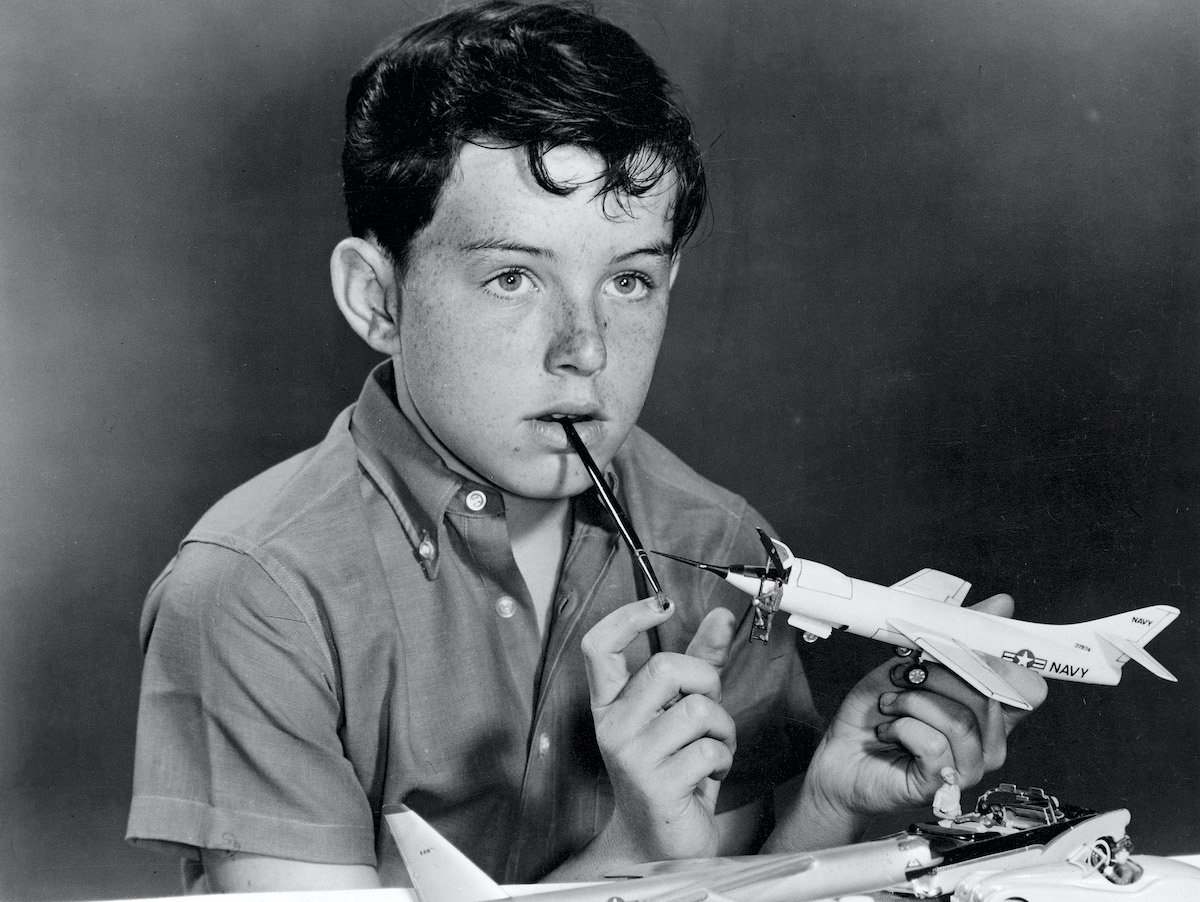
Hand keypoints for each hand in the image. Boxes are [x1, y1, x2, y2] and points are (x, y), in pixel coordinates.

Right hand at [580, 596, 737, 863]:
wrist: (659, 841)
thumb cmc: (671, 770)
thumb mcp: (680, 711)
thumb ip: (700, 663)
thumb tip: (721, 617)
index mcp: (610, 703)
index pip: (599, 646)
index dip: (630, 616)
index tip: (662, 604)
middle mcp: (612, 726)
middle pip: (666, 666)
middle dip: (706, 680)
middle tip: (708, 708)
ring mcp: (631, 756)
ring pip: (698, 708)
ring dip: (722, 727)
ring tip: (712, 747)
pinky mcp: (656, 785)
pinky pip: (710, 748)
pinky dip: (723, 758)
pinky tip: (709, 774)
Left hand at [779, 594, 1047, 847]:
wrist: (841, 758)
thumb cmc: (877, 716)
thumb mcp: (912, 664)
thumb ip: (955, 638)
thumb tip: (1001, 604)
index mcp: (988, 714)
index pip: (1026, 689)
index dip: (999, 662)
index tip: (961, 644)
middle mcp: (988, 744)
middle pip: (987, 697)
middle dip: (938, 674)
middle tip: (905, 674)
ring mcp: (969, 768)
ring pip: (960, 721)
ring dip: (914, 702)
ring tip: (890, 704)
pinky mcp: (941, 785)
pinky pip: (935, 745)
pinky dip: (903, 727)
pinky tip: (889, 731)